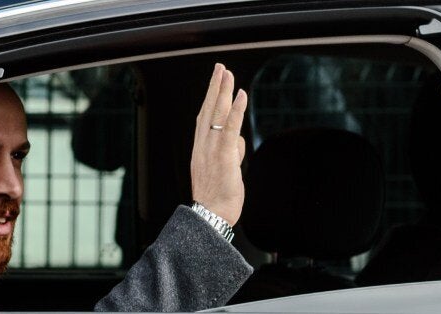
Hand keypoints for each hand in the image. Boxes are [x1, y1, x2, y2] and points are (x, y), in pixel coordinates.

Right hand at [191, 63, 246, 225]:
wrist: (210, 216)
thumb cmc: (216, 197)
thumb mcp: (223, 171)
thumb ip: (229, 153)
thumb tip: (238, 142)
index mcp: (200, 149)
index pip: (204, 117)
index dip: (209, 97)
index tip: (214, 81)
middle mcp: (202, 145)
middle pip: (208, 110)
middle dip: (214, 87)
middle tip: (220, 68)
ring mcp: (211, 149)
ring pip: (216, 114)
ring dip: (222, 91)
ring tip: (227, 73)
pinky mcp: (223, 155)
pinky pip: (229, 128)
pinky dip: (235, 110)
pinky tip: (240, 95)